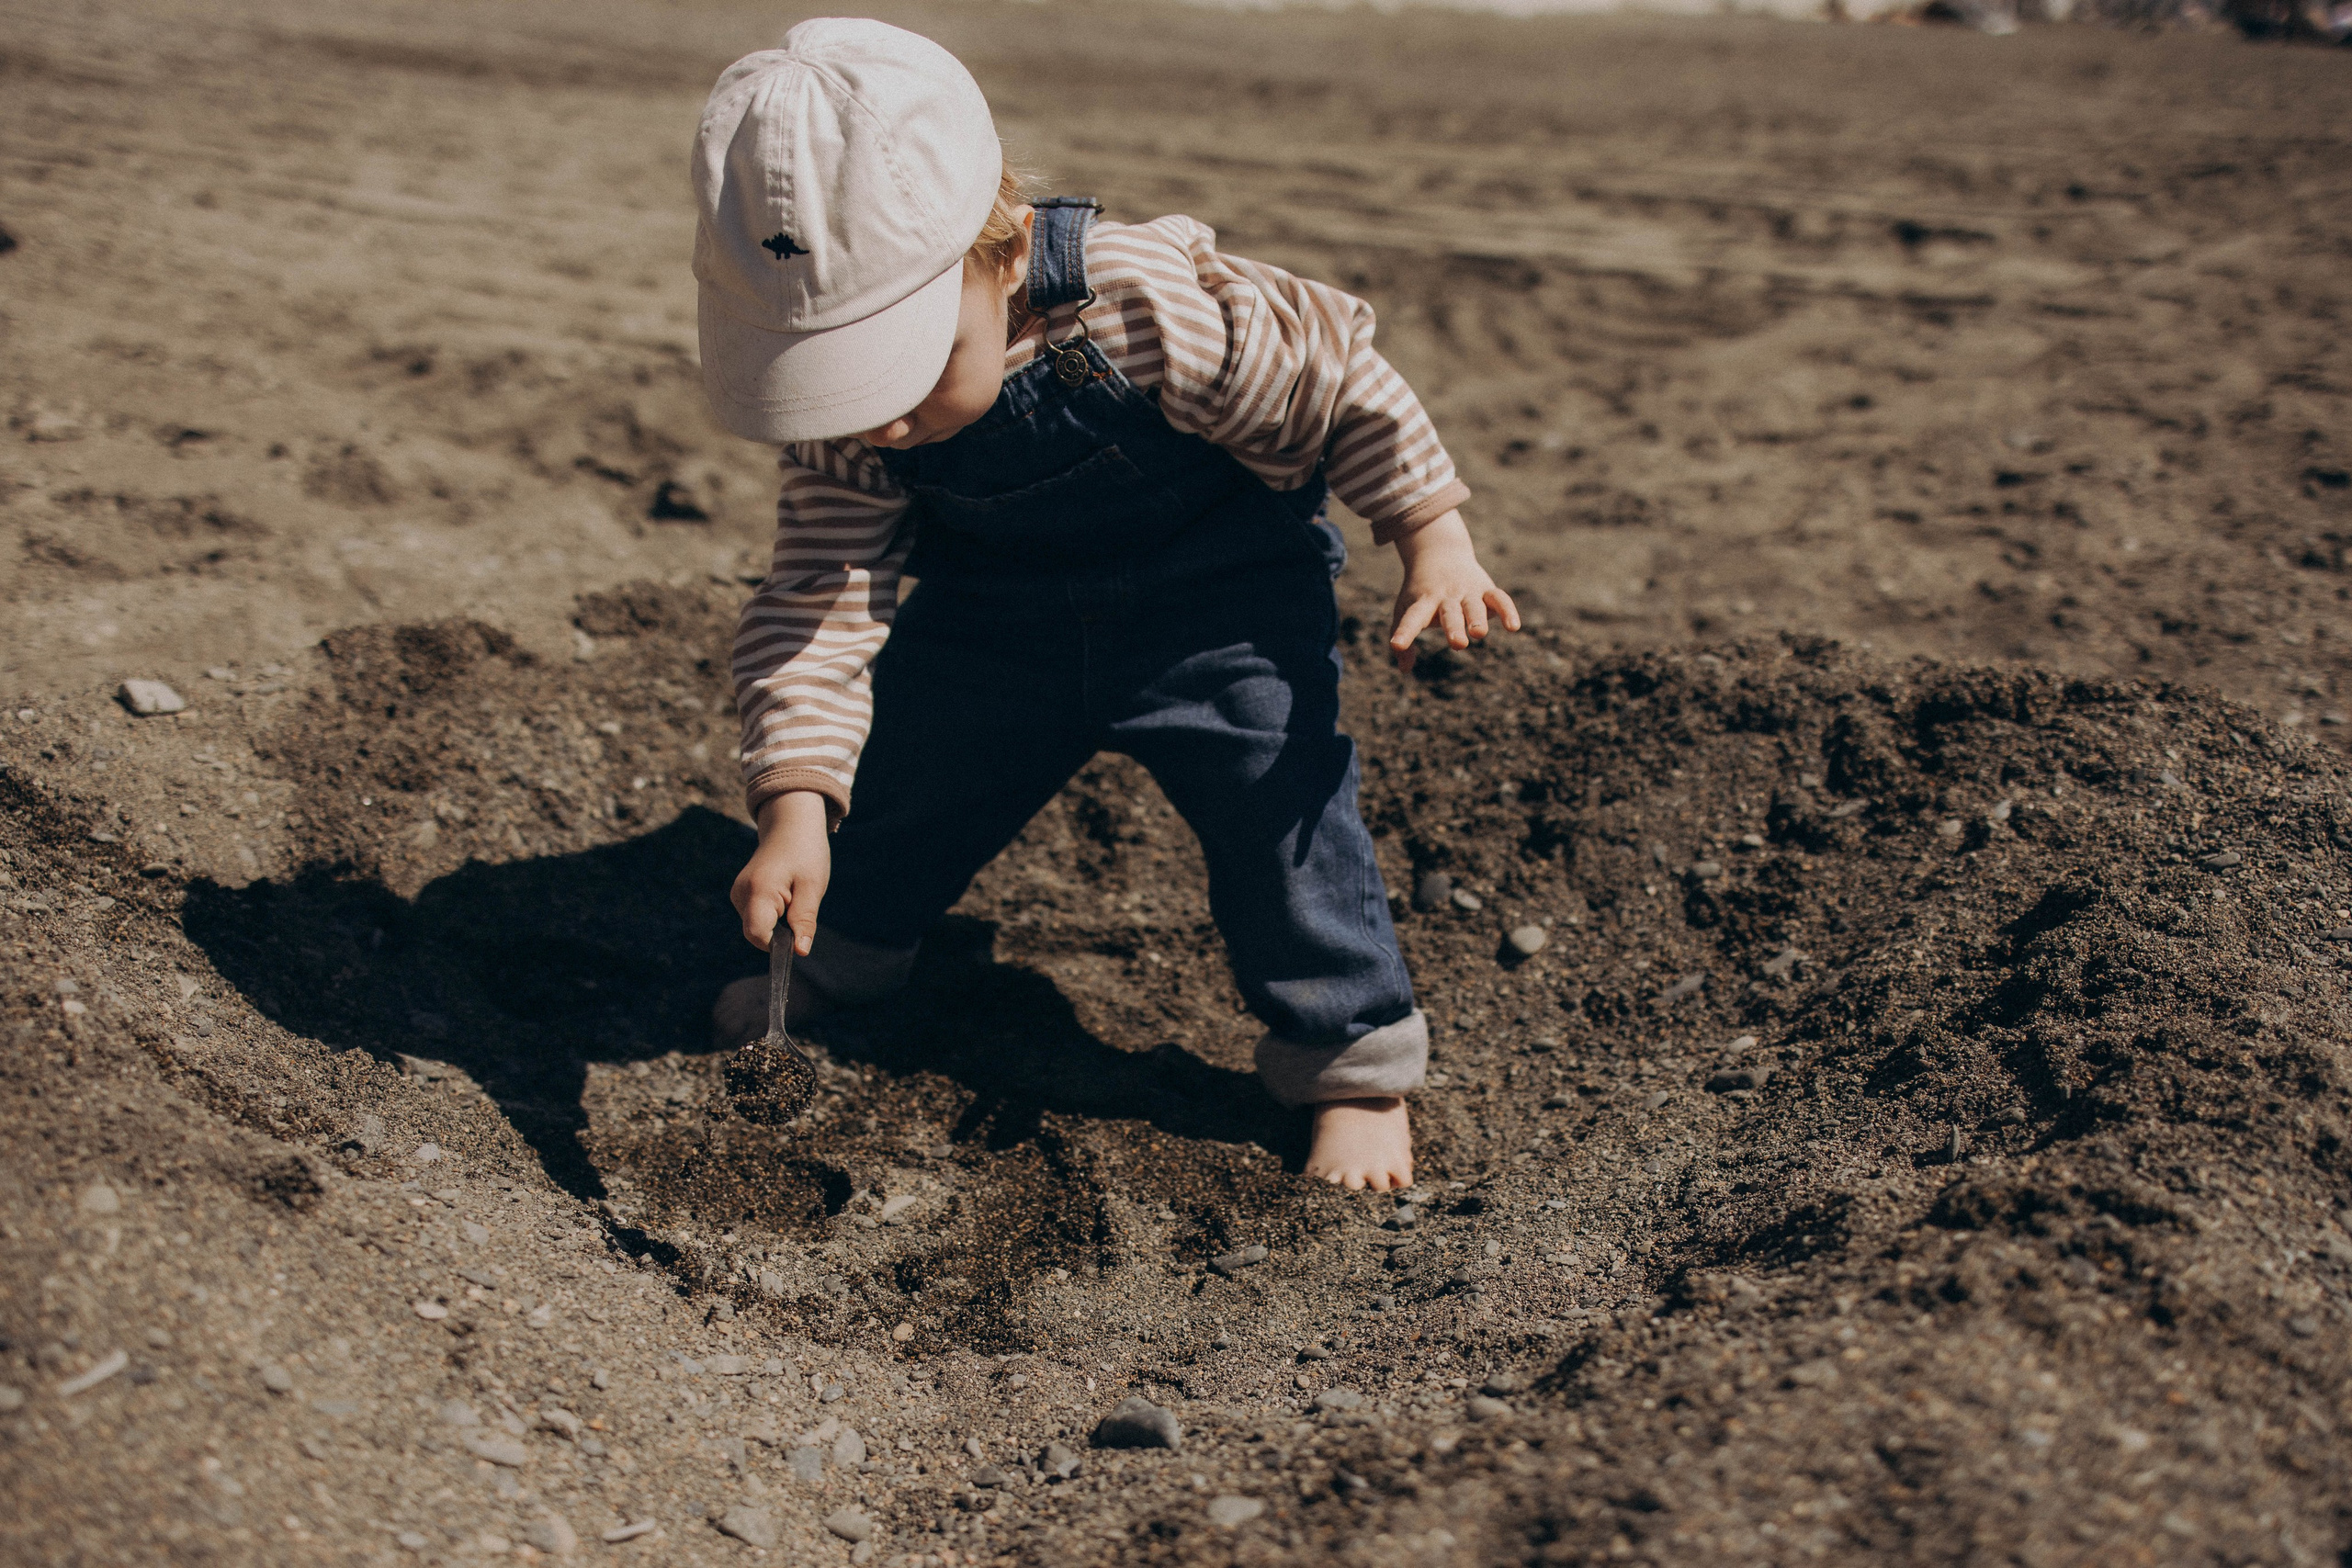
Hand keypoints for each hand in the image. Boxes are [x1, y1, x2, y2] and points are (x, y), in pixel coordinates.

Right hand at [731, 791, 830, 954]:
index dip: (778, 945)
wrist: (790, 825)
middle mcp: (741, 893)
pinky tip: (784, 894)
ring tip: (793, 895)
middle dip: (780, 933)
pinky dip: (771, 915)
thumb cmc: (805, 853)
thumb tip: (800, 952)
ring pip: (756, 927)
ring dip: (777, 923)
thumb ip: (804, 921)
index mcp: (759, 890)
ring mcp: (737, 893)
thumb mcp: (812, 887)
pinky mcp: (739, 894)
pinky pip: (755, 917)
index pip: (758, 935)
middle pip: (756, 934)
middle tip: (799, 906)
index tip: (798, 935)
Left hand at [1387, 510, 1519, 672]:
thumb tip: (1405, 670)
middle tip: (1458, 644)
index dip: (1405, 632)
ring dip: (1477, 618)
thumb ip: (1403, 638)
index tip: (1397, 645)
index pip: (1412, 618)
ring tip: (1479, 633)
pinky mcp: (1486, 589)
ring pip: (1474, 606)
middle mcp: (1446, 596)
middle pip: (1449, 613)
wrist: (1439, 552)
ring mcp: (1467, 591)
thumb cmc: (1420, 590)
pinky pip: (1499, 598)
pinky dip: (1507, 610)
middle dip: (1454, 627)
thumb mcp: (1405, 609)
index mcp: (1423, 602)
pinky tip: (1514, 627)